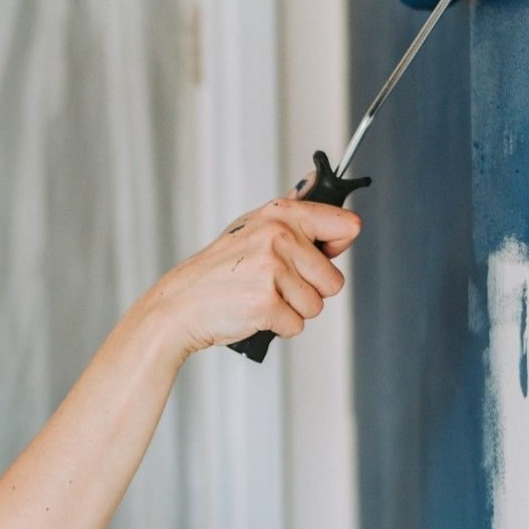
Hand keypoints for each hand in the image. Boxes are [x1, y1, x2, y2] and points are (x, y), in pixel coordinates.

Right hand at [144, 197, 361, 362]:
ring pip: (316, 306)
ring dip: (292, 310)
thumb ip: (295, 218)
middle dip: (309, 291)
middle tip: (274, 285)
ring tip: (261, 297)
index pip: (346, 226)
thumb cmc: (220, 271)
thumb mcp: (254, 229)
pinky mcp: (266, 302)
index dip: (338, 248)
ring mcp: (272, 269)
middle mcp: (279, 236)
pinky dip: (278, 327)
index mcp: (281, 214)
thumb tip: (333, 201)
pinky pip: (297, 325)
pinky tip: (254, 312)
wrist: (181, 305)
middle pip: (334, 280)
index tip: (324, 253)